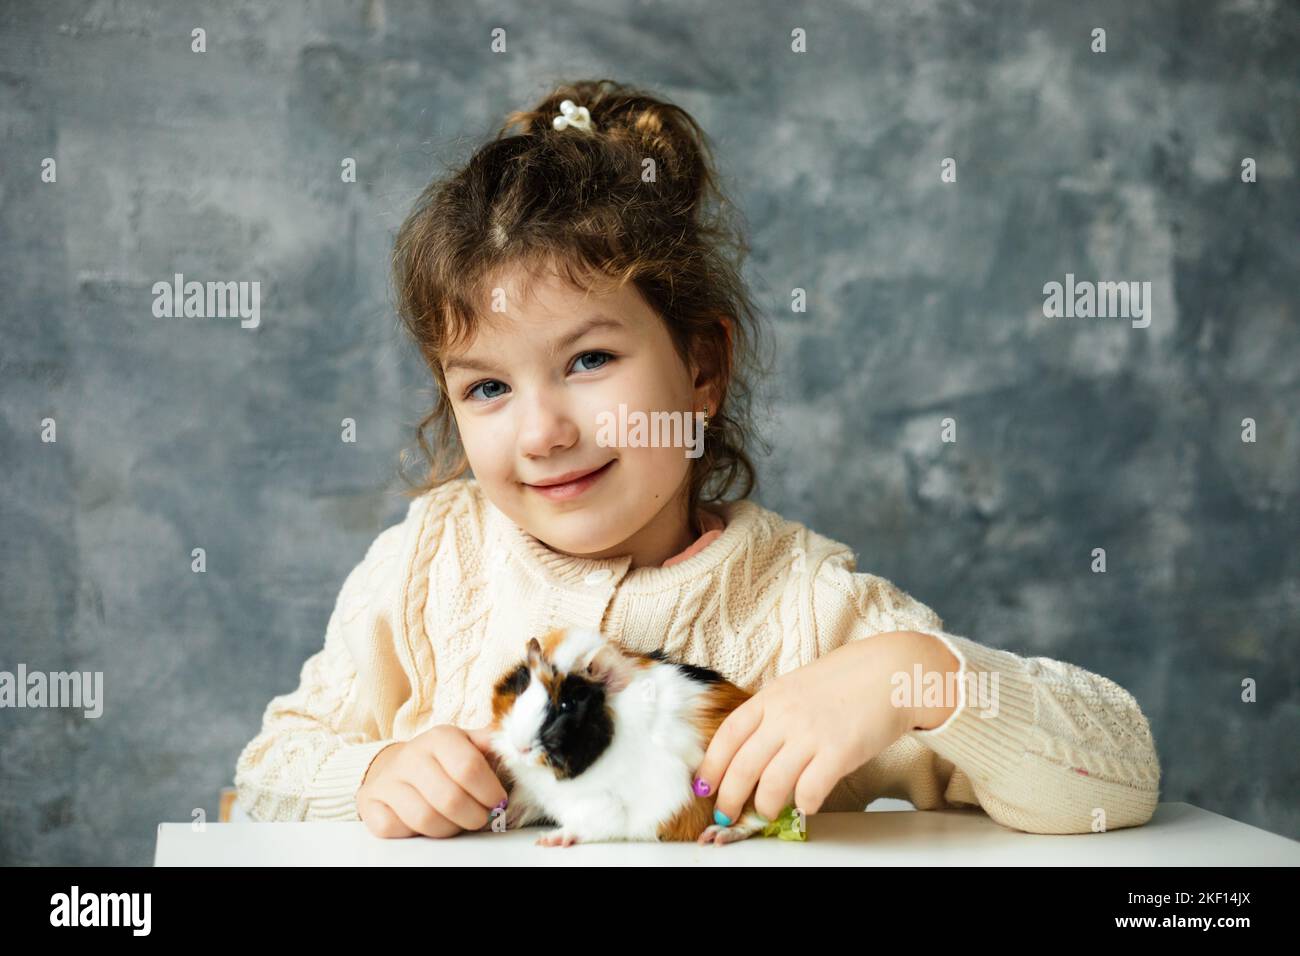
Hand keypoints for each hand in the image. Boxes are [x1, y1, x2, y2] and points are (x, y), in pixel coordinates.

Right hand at [357, 724, 507, 838]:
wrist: (394, 767)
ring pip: (425, 819)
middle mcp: (411, 756)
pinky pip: (396, 828)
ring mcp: (388, 780)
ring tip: (457, 822)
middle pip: (449, 799)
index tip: (498, 801)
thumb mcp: (468, 745)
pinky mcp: (371, 804)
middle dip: (474, 816)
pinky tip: (426, 823)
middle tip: (481, 818)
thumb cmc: (441, 760)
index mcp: (440, 738)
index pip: (469, 768)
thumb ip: (494, 746)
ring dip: (449, 829)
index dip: (489, 792)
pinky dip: (416, 834)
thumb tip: (523, 748)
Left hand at [692, 632, 943, 824]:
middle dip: (729, 797)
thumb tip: (753, 747)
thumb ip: (774, 712)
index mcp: (771, 697)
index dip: (711, 764)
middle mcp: (785, 716)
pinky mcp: (839, 752)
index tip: (703, 786)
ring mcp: (811, 734)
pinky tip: (806, 804)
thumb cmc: (847, 679)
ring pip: (772, 784)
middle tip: (726, 814)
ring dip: (764, 806)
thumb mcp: (797, 686)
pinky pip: (810, 790)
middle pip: (743, 765)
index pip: (728, 735)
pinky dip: (803, 804)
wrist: (891, 671)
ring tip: (766, 813)